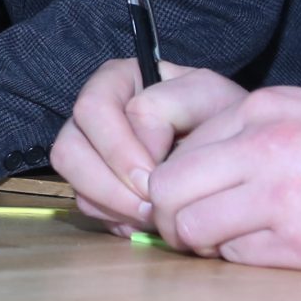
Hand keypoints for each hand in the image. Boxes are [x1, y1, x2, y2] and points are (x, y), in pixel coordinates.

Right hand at [51, 59, 244, 231]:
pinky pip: (86, 205)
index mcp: (114, 80)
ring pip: (71, 180)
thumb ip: (166, 106)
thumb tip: (137, 155)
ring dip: (110, 205)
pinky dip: (114, 218)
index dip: (121, 150)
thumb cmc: (220, 116)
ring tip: (151, 216)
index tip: (158, 176)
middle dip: (110, 186)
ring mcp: (88, 151)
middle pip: (68, 149)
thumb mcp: (206, 95)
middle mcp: (92, 114)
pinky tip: (147, 220)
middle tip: (151, 208)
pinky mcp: (94, 184)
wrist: (232, 150)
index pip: (94, 110)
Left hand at [144, 89, 300, 275]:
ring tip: (242, 248)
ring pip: (191, 229)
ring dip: (206, 247)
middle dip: (172, 220)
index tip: (196, 204)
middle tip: (199, 238)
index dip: (178, 185)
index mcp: (265, 108)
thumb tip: (207, 178)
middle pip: (166, 189)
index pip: (179, 148)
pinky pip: (236, 260)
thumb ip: (260, 138)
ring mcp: (278, 192)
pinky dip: (245, 265)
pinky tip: (284, 256)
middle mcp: (261, 143)